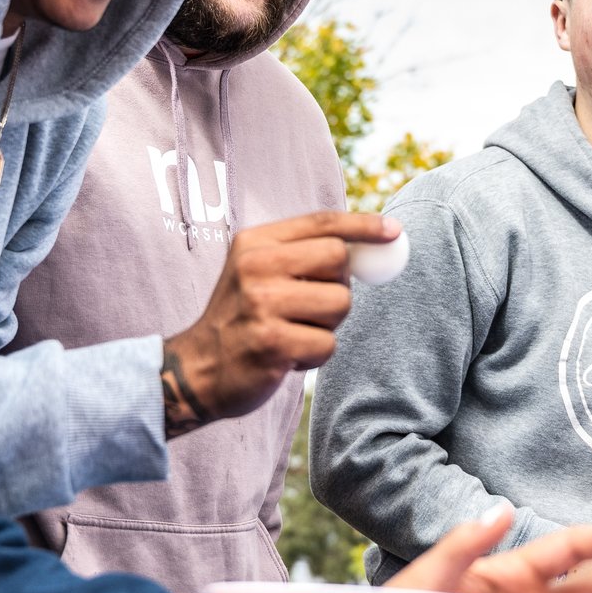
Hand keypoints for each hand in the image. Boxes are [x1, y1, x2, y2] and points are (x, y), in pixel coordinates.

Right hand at [160, 211, 397, 436]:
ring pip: (339, 304)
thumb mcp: (258, 273)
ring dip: (328, 325)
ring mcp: (261, 305)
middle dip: (340, 285)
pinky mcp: (271, 343)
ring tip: (295, 332)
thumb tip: (371, 246)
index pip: (321, 222)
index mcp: (254, 243)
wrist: (198, 370)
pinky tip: (287, 355)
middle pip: (338, 258)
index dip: (363, 224)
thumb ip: (304, 255)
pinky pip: (327, 344)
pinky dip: (315, 355)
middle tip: (316, 305)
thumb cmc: (243, 319)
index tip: (394, 230)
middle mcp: (254, 267)